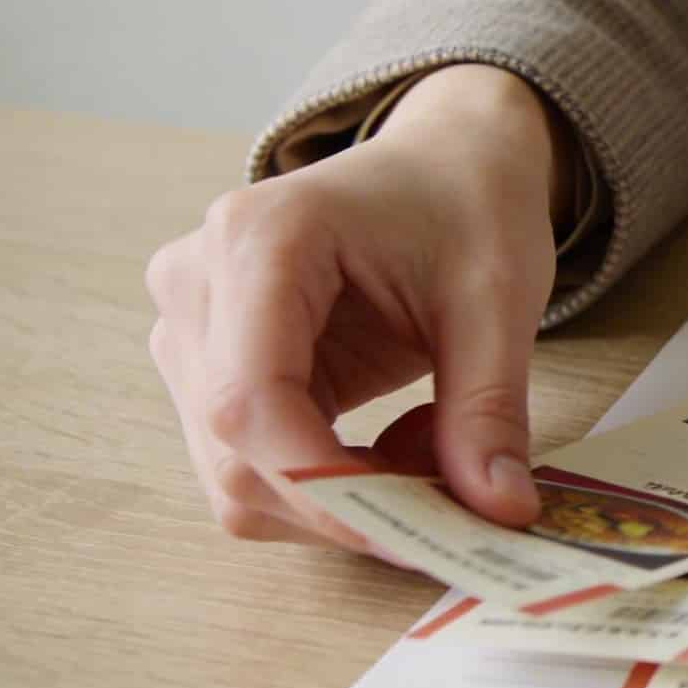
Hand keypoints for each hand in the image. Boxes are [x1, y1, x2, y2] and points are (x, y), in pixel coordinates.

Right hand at [145, 65, 564, 548]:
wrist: (444, 161)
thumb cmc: (467, 206)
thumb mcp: (501, 299)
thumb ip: (490, 408)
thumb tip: (497, 513)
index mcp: (260, 238)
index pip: (250, 402)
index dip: (325, 485)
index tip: (418, 526)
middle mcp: (195, 279)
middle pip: (232, 451)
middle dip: (344, 504)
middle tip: (454, 502)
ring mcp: (186, 323)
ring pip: (232, 473)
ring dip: (339, 500)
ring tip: (436, 451)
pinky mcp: (204, 362)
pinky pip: (248, 462)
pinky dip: (328, 482)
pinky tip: (398, 444)